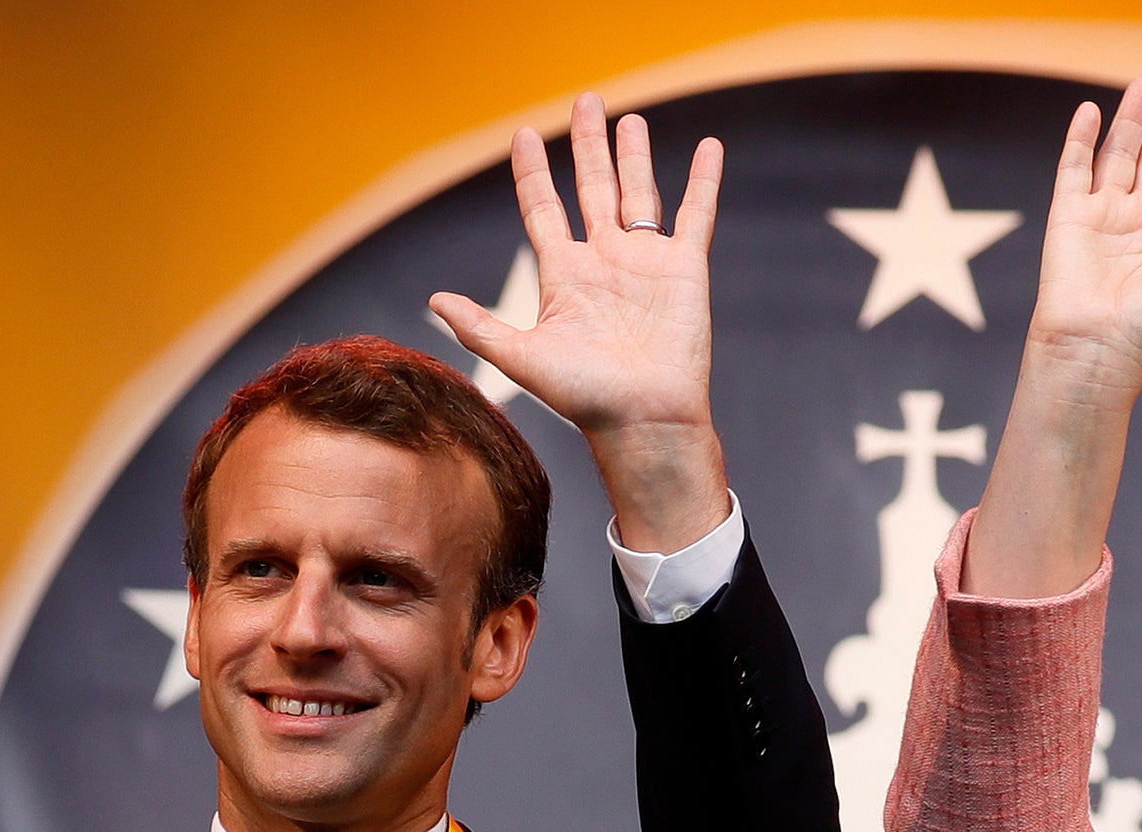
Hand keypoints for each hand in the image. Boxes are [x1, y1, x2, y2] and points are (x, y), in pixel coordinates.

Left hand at [429, 94, 727, 550]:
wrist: (644, 420)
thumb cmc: (586, 399)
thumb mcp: (522, 360)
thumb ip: (480, 328)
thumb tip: (433, 301)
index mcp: (564, 275)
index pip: (543, 209)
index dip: (532, 173)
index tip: (523, 136)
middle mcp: (603, 261)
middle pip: (591, 188)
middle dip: (587, 145)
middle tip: (585, 101)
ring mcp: (645, 263)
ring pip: (638, 193)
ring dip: (633, 155)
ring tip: (630, 119)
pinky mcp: (684, 270)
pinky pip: (696, 215)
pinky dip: (704, 181)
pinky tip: (709, 147)